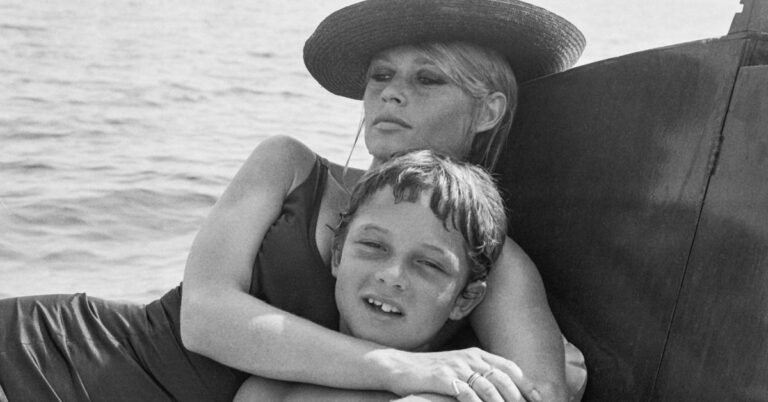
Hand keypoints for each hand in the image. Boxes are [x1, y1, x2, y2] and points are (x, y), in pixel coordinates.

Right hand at [381, 347, 541, 401]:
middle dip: (518, 397)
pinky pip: (466, 393)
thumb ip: (478, 373)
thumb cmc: (431, 371)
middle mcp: (469, 358)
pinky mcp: (442, 378)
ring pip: (488, 386)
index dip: (526, 384)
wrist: (400, 366)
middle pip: (502, 378)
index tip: (538, 400)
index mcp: (476, 354)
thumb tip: (501, 389)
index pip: (509, 367)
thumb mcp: (458, 367)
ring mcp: (456, 367)